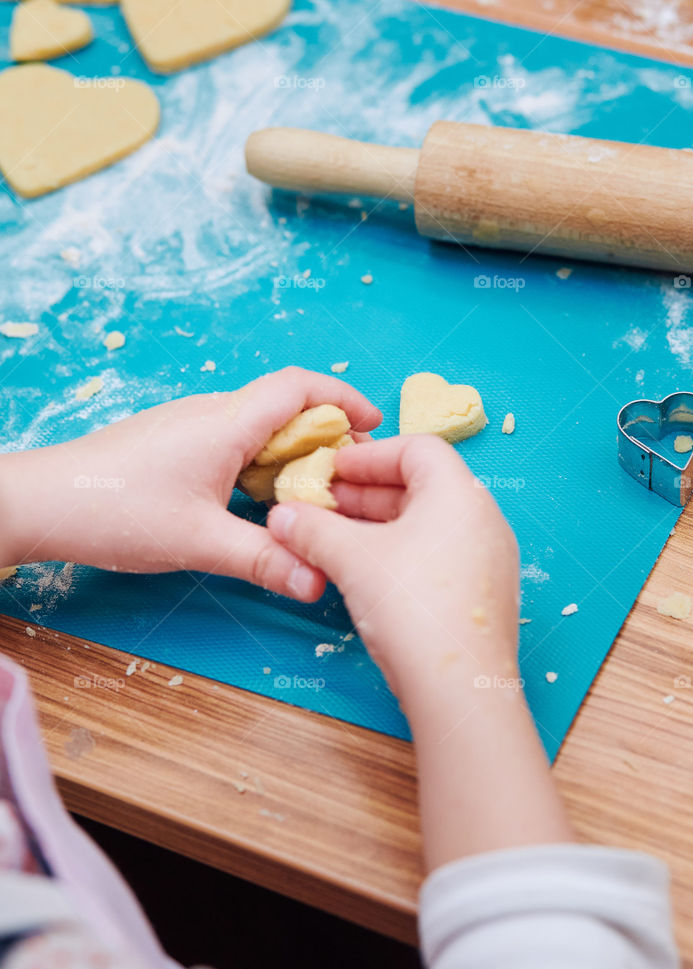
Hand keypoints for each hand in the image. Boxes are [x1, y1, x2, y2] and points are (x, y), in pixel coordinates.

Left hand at [2, 368, 380, 601]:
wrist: (42, 501)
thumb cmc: (118, 511)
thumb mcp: (200, 542)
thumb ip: (265, 560)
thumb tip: (317, 582)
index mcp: (227, 422)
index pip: (300, 386)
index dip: (344, 398)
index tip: (374, 425)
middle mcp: (212, 412)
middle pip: (285, 405)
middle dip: (326, 433)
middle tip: (350, 475)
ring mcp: (189, 424)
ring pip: (258, 424)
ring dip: (291, 450)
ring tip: (312, 493)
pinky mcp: (173, 441)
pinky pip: (233, 439)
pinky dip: (260, 460)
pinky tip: (260, 500)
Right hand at [267, 433, 520, 708]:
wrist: (460, 690)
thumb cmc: (414, 610)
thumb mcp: (351, 559)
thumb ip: (313, 529)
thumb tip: (283, 516)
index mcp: (460, 493)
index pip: (416, 448)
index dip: (369, 454)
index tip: (332, 470)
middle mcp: (483, 519)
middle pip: (423, 485)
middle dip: (368, 493)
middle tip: (324, 504)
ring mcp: (489, 559)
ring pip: (430, 524)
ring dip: (381, 525)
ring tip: (336, 539)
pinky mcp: (485, 595)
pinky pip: (441, 555)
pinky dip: (402, 552)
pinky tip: (366, 573)